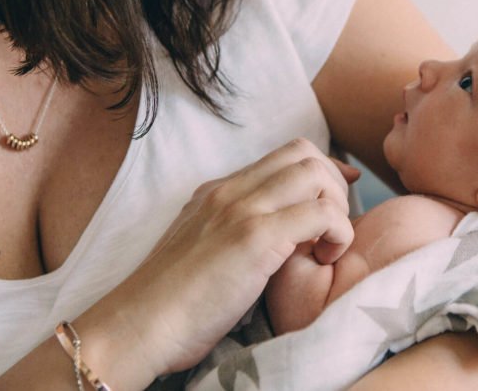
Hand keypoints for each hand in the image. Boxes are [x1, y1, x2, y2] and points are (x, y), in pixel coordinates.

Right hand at [110, 138, 356, 375]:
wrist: (139, 325)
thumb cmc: (172, 306)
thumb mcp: (203, 252)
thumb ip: (234, 235)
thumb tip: (271, 242)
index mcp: (218, 192)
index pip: (283, 156)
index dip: (320, 172)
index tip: (336, 200)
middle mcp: (229, 190)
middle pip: (303, 152)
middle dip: (333, 184)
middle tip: (333, 228)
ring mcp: (241, 209)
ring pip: (314, 172)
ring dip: (337, 206)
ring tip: (328, 246)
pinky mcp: (254, 236)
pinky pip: (320, 213)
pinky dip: (338, 232)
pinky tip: (325, 258)